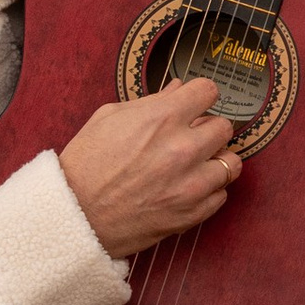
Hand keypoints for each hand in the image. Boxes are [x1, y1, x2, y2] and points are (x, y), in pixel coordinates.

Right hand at [58, 81, 239, 257]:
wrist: (73, 215)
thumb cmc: (85, 164)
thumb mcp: (109, 118)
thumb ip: (151, 101)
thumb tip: (178, 89)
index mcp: (161, 119)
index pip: (209, 91)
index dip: (200, 95)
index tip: (196, 103)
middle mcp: (182, 149)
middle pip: (224, 126)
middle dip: (208, 128)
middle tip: (190, 137)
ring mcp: (190, 185)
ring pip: (231, 162)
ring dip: (215, 160)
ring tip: (195, 164)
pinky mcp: (191, 214)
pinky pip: (221, 195)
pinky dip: (209, 190)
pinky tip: (187, 187)